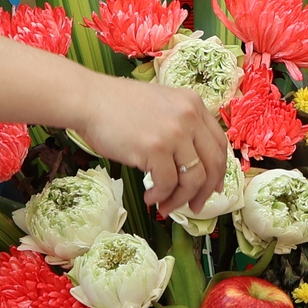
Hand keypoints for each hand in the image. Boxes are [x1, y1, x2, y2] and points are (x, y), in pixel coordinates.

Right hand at [75, 77, 228, 215]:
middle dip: (205, 191)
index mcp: (193, 104)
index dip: (218, 170)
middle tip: (195, 206)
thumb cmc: (117, 105)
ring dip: (180, 199)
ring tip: (165, 206)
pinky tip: (149, 197)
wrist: (88, 100)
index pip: (219, 143)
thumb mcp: (161, 105)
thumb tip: (192, 163)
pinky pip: (167, 184)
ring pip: (193, 179)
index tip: (213, 187)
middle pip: (212, 164)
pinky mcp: (155, 149)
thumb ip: (180, 125)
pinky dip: (160, 197)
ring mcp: (173, 133)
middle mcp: (189, 117)